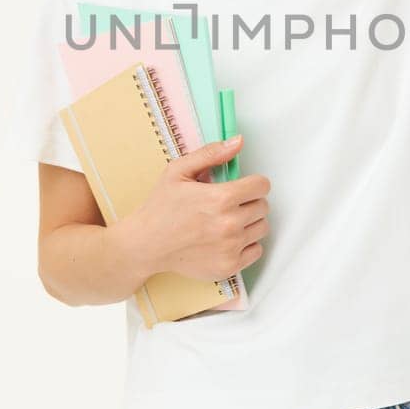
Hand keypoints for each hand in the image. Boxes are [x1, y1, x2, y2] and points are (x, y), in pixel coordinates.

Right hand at [123, 134, 269, 281]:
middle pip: (263, 207)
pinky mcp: (229, 266)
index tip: (242, 187)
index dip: (253, 183)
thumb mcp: (178, 171)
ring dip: (249, 222)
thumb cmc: (161, 207)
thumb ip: (211, 154)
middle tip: (229, 204)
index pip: (262, 186)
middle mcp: (229, 224)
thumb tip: (238, 141)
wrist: (146, 245)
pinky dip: (246, 244)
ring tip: (227, 221)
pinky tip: (227, 239)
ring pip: (261, 228)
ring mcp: (230, 248)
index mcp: (221, 198)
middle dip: (249, 201)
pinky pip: (256, 251)